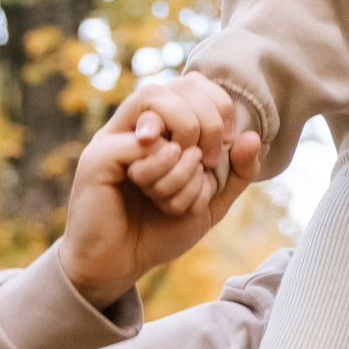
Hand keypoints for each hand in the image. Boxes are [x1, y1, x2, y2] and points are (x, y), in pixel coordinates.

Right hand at [62, 83, 262, 307]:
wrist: (119, 265)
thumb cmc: (160, 228)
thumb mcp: (211, 202)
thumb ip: (236, 172)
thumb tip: (251, 136)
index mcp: (162, 127)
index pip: (193, 83)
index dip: (219, 105)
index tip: (229, 144)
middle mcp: (135, 124)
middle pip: (177, 87)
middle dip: (207, 126)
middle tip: (206, 163)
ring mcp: (113, 137)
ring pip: (157, 110)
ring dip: (182, 159)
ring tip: (175, 193)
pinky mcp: (97, 158)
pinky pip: (139, 146)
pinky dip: (160, 172)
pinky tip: (155, 198)